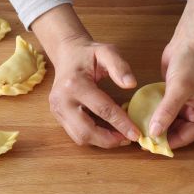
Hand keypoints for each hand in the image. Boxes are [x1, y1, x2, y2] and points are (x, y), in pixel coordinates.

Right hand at [31, 4, 140, 147]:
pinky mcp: (57, 115)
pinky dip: (93, 137)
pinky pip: (75, 133)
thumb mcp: (107, 52)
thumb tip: (131, 84)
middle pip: (86, 131)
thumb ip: (119, 66)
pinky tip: (106, 132)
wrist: (67, 52)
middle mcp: (61, 100)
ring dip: (101, 141)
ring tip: (119, 137)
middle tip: (128, 139)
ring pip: (79, 137)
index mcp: (74, 84)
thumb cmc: (88, 53)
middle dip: (109, 140)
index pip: (102, 109)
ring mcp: (57, 109)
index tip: (137, 133)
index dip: (121, 123)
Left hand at [148, 0, 193, 148]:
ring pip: (167, 123)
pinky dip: (152, 113)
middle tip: (137, 137)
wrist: (189, 40)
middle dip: (158, 133)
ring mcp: (187, 107)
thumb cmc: (192, 63)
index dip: (165, 142)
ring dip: (153, 124)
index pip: (184, 138)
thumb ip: (167, 111)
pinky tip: (138, 115)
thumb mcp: (179, 89)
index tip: (146, 145)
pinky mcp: (175, 98)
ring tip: (135, 127)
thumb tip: (155, 132)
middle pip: (175, 132)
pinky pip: (163, 111)